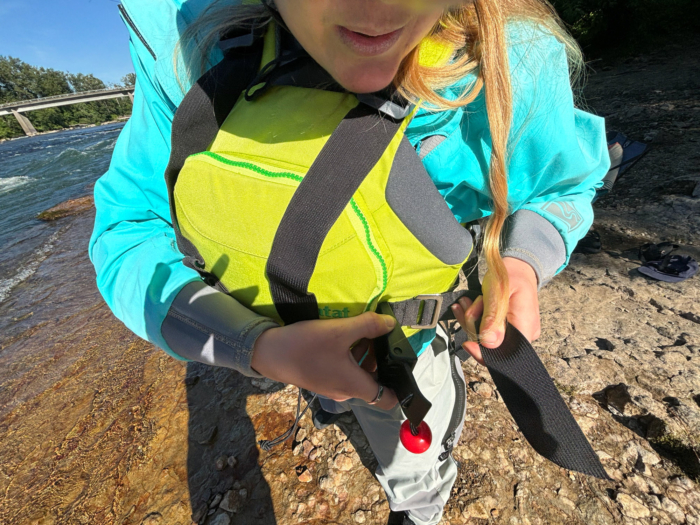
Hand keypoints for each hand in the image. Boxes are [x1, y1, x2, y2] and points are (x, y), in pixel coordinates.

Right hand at [251, 312, 398, 409]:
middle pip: (373, 380)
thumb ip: (368, 326)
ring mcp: (332, 386)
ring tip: (359, 331)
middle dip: (379, 359)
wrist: (269, 352)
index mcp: (355, 386)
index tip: (403, 367)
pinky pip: (344, 370)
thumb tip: (390, 323)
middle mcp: (345, 391)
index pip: (387, 399)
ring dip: (362, 355)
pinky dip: (348, 356)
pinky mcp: (321, 379)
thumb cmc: (306, 346)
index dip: (400, 388)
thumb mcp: (340, 331)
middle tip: (379, 336)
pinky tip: (341, 336)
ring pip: (358, 373)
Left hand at [451, 257, 539, 364]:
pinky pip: (485, 330)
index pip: (506, 355)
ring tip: (466, 301)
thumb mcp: (499, 292)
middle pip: (491, 346)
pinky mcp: (504, 328)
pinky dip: (474, 318)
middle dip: (473, 327)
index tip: (467, 343)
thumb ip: (493, 317)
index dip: (484, 353)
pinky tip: (466, 305)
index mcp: (526, 328)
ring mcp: (513, 332)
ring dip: (471, 320)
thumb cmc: (510, 276)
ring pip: (484, 337)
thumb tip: (488, 343)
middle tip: (467, 305)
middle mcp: (522, 335)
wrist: (517, 268)